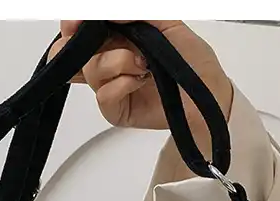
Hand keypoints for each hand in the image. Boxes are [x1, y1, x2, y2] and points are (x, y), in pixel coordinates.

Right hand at [48, 21, 232, 157]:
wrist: (207, 95)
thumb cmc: (192, 60)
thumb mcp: (166, 23)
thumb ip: (135, 13)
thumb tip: (108, 11)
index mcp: (119, 37)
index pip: (85, 31)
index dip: (73, 26)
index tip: (72, 24)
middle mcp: (113, 60)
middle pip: (79, 53)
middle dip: (79, 47)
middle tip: (84, 41)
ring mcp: (114, 86)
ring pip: (91, 72)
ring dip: (115, 63)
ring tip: (141, 64)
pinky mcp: (118, 110)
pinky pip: (104, 96)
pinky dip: (120, 85)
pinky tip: (138, 82)